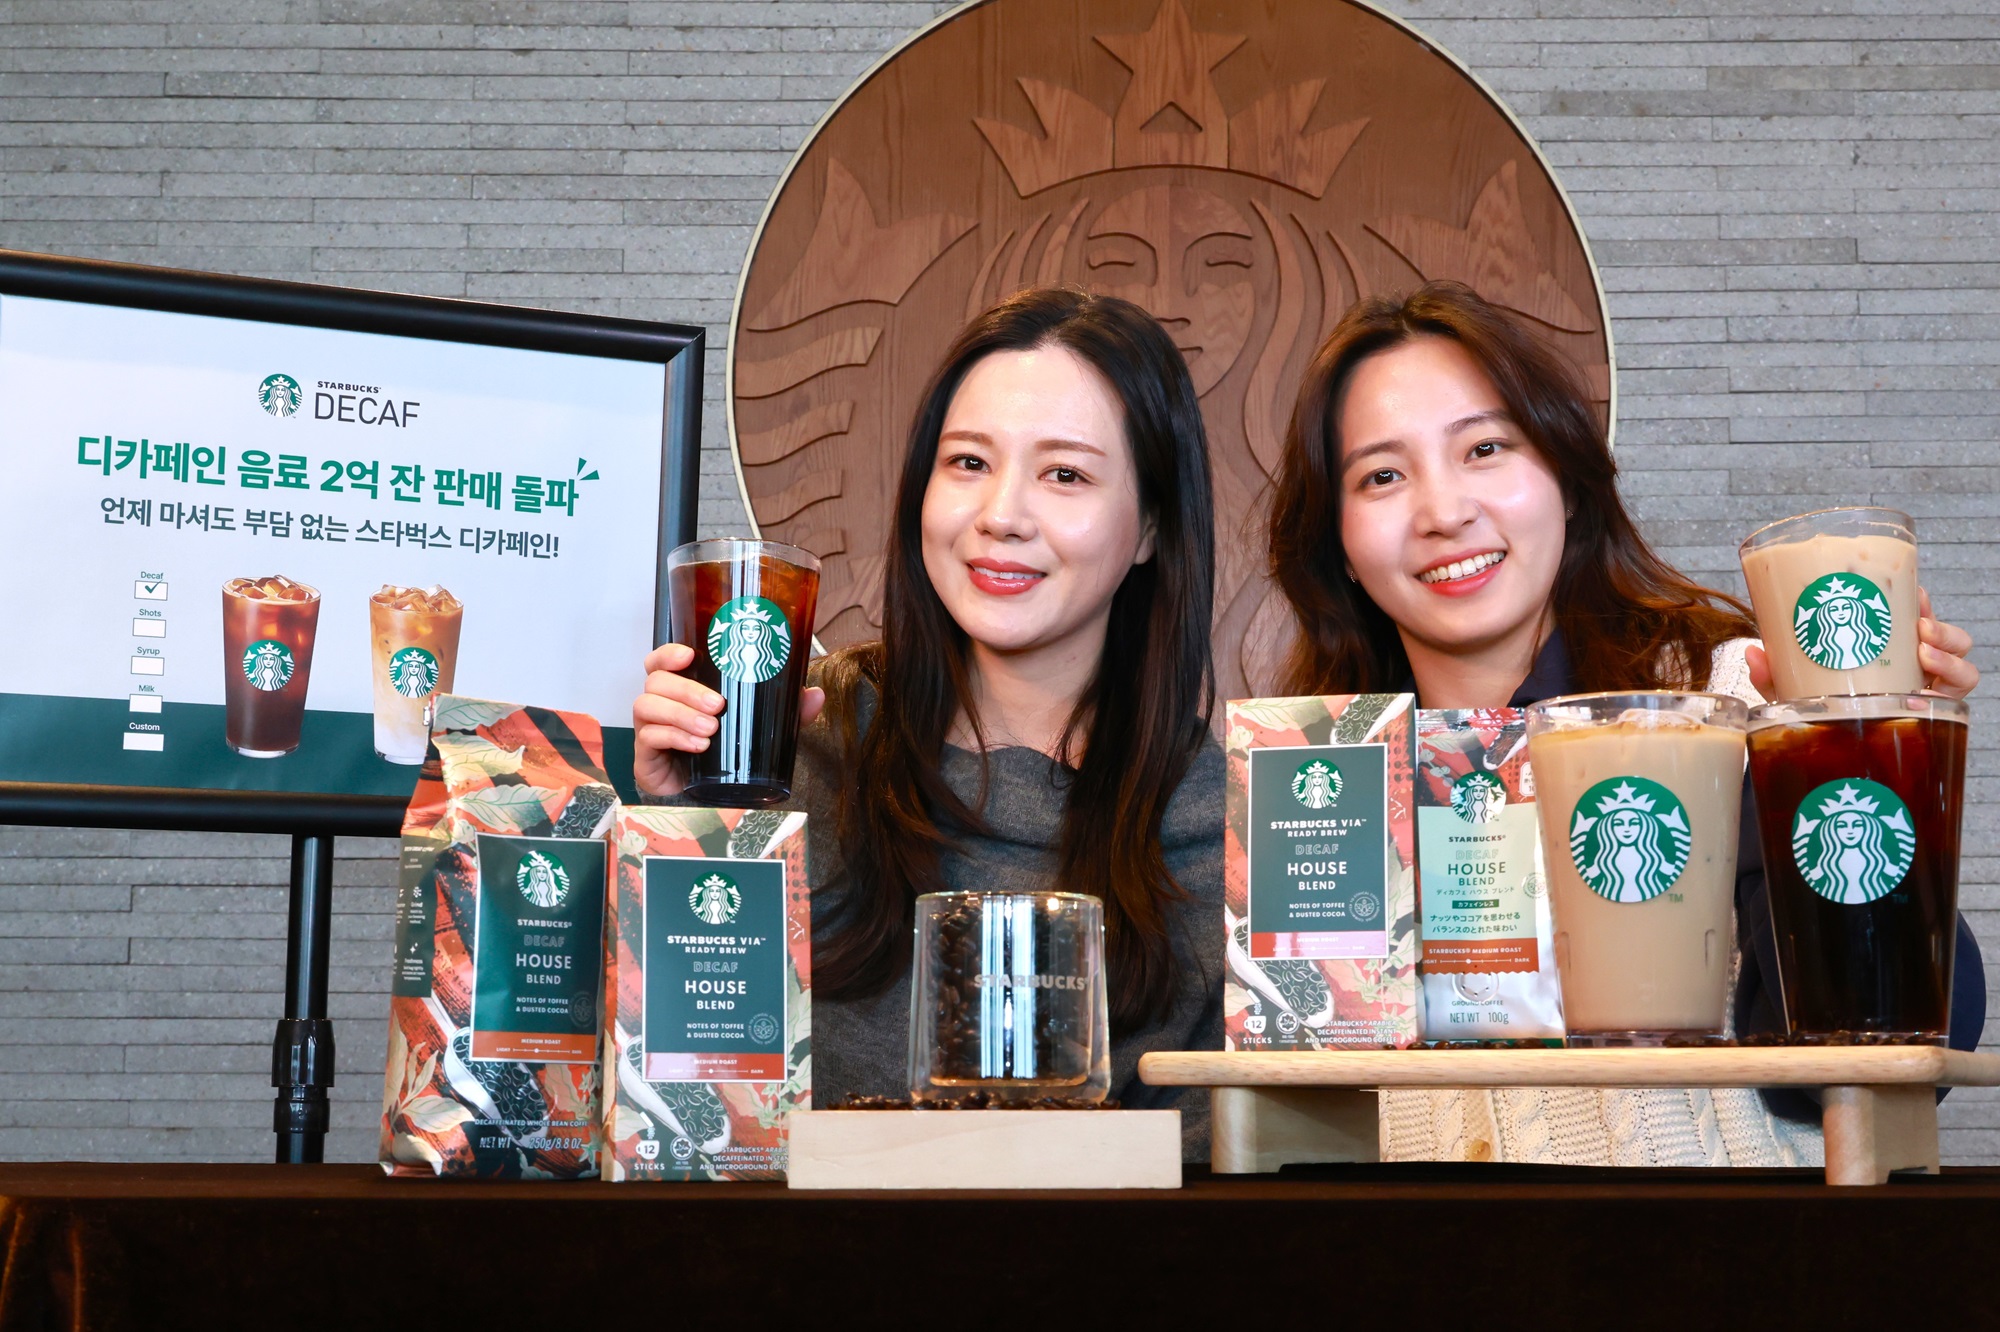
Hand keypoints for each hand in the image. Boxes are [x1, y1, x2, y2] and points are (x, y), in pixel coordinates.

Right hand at [632, 642, 824, 795]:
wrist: (702, 797)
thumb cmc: (722, 753)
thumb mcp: (757, 728)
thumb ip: (785, 711)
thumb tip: (815, 695)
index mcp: (679, 689)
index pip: (659, 660)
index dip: (668, 653)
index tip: (689, 655)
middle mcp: (659, 703)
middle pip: (656, 681)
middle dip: (687, 690)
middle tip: (717, 705)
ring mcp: (648, 728)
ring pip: (648, 705)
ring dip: (680, 714)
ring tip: (710, 729)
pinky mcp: (645, 756)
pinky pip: (649, 738)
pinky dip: (674, 738)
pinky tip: (698, 747)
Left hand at [1744, 586, 1977, 700]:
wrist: (1823, 755)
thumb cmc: (1816, 711)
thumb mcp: (1791, 689)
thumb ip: (1772, 674)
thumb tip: (1753, 652)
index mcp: (1885, 650)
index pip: (1911, 618)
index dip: (1919, 602)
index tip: (1914, 591)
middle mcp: (1912, 666)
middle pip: (1943, 635)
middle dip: (1939, 624)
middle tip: (1919, 625)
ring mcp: (1928, 687)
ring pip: (1960, 658)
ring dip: (1949, 648)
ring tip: (1924, 650)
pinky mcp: (1936, 711)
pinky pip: (1959, 692)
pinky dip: (1953, 677)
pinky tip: (1928, 682)